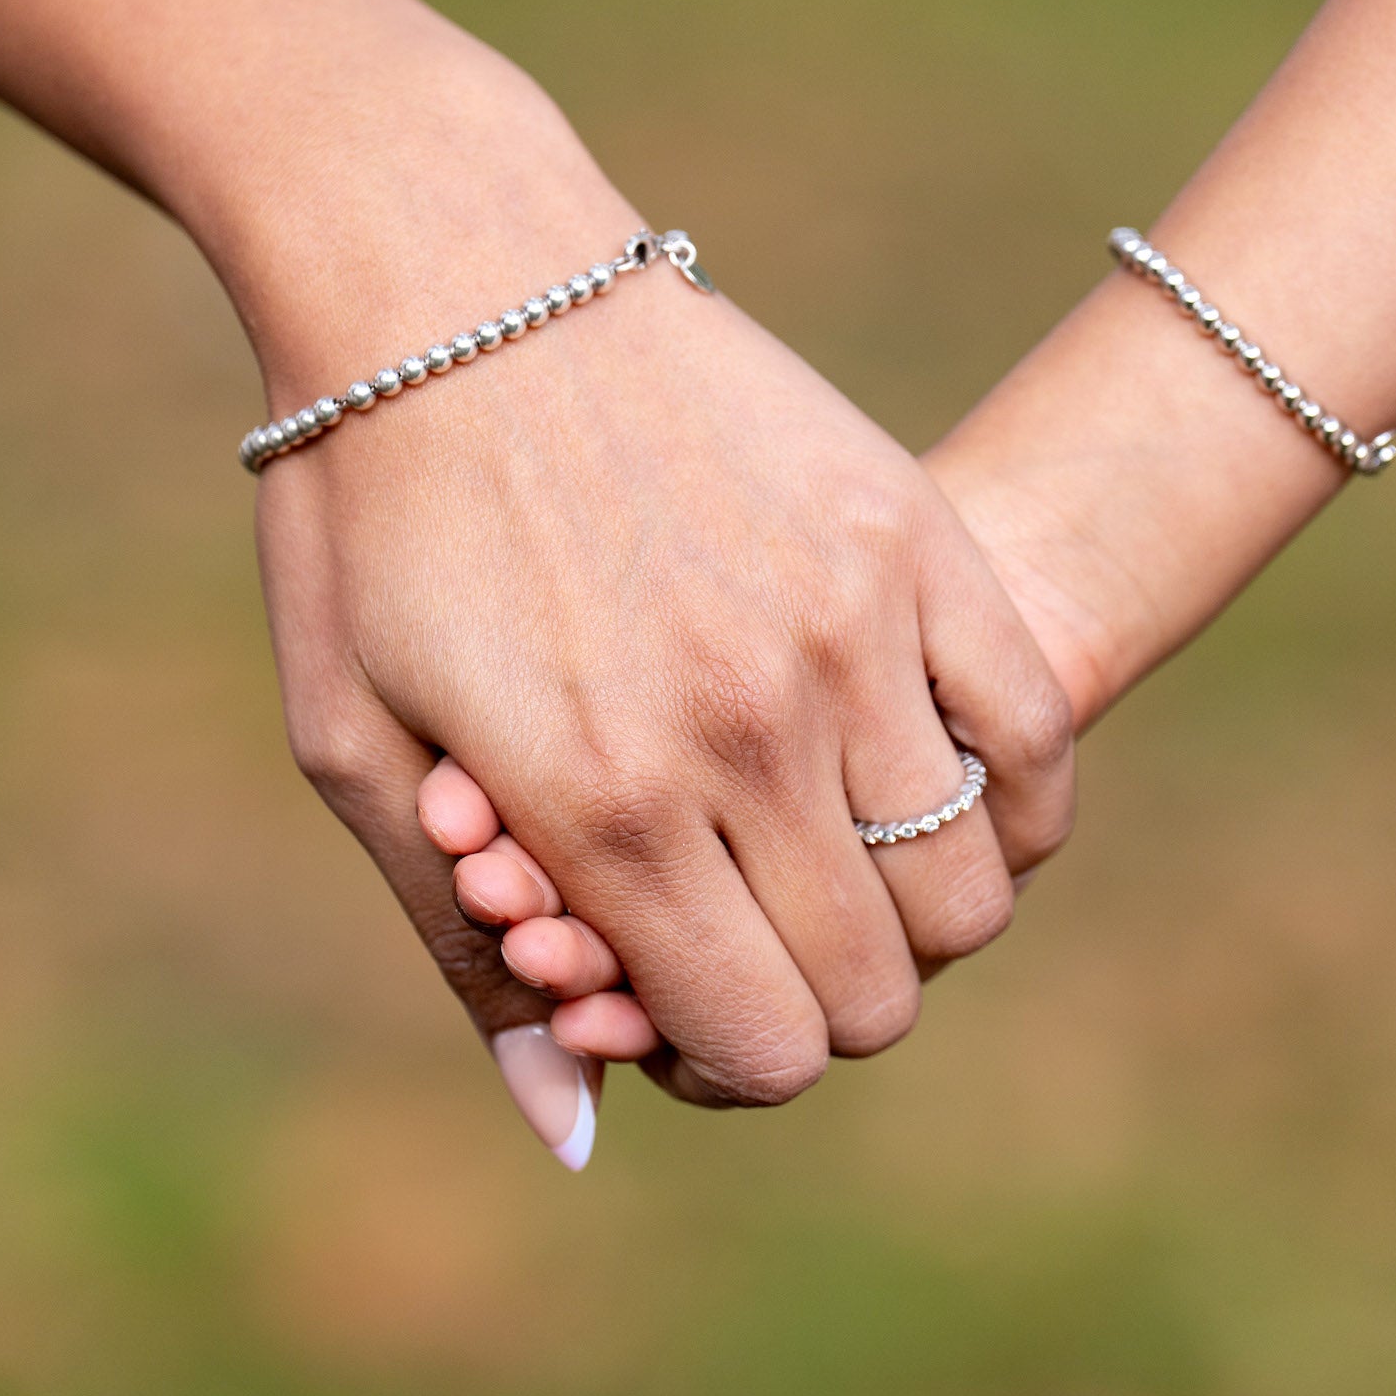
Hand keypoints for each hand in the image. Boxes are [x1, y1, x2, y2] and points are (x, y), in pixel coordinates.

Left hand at [238, 97, 1076, 1142]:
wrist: (451, 267)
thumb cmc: (372, 520)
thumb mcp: (359, 746)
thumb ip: (469, 948)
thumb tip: (577, 1127)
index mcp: (600, 801)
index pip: (762, 1044)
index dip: (727, 1065)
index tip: (680, 1012)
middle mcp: (745, 728)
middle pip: (875, 992)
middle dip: (808, 1006)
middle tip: (743, 934)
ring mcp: (849, 626)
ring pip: (968, 888)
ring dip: (906, 914)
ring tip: (823, 851)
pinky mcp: (912, 535)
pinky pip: (1036, 740)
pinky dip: (1005, 805)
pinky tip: (926, 784)